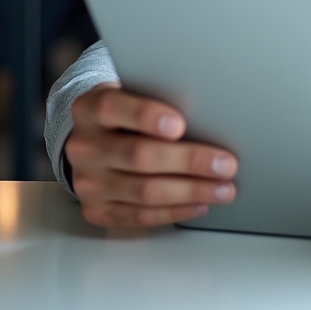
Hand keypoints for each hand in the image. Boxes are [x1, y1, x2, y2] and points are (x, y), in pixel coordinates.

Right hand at [65, 83, 238, 227]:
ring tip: (224, 188)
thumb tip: (210, 113)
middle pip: (139, 155)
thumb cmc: (129, 113)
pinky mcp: (96, 210)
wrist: (95, 139)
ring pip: (144, 191)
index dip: (147, 116)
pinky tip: (200, 204)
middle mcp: (84, 146)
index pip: (113, 108)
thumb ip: (160, 98)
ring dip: (191, 191)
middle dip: (190, 161)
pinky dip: (174, 211)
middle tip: (226, 164)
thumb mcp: (135, 93)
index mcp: (90, 108)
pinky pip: (139, 216)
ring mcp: (87, 182)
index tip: (180, 124)